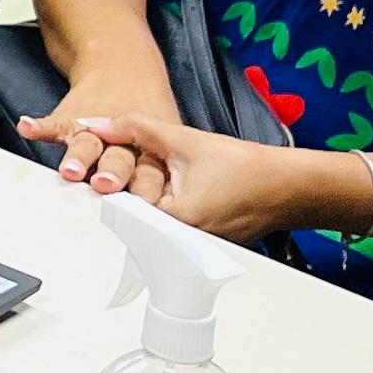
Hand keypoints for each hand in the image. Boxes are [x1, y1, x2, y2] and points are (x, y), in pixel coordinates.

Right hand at [14, 72, 182, 198]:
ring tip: (71, 169)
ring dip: (79, 156)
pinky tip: (28, 128)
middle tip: (106, 185)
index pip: (150, 172)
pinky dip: (40, 126)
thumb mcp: (168, 142)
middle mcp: (122, 142)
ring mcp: (95, 129)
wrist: (123, 66)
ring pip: (87, 144)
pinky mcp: (71, 117)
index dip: (147, 186)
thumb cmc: (148, 116)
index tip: (145, 202)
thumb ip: (163, 183)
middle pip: (119, 159)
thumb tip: (166, 232)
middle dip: (113, 172)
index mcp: (150, 151)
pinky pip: (54, 123)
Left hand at [22, 109, 320, 241]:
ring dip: (135, 207)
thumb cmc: (247, 168)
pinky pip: (165, 231)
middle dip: (115, 198)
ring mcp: (188, 249)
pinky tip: (154, 196)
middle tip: (94, 179)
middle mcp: (178, 242)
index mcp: (173, 220)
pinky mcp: (196, 247)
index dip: (101, 189)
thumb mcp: (184, 139)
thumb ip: (135, 129)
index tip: (85, 177)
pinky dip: (156, 213)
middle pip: (130, 221)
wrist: (287, 187)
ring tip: (120, 187)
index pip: (119, 209)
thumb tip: (94, 123)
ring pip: (147, 226)